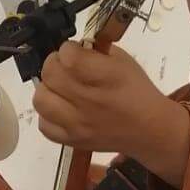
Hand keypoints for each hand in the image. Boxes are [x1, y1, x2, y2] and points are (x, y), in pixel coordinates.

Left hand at [33, 42, 178, 160]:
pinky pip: (44, 126)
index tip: (75, 52)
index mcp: (104, 77)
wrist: (149, 129)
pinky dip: (48, 115)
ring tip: (60, 89)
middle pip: (49, 75)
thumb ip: (95, 51)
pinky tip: (61, 110)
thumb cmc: (136, 91)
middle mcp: (87, 101)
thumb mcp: (123, 61)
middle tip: (65, 68)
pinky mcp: (71, 141)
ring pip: (40, 100)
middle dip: (54, 65)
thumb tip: (73, 48)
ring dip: (47, 89)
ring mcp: (76, 124)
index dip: (67, 49)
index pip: (67, 56)